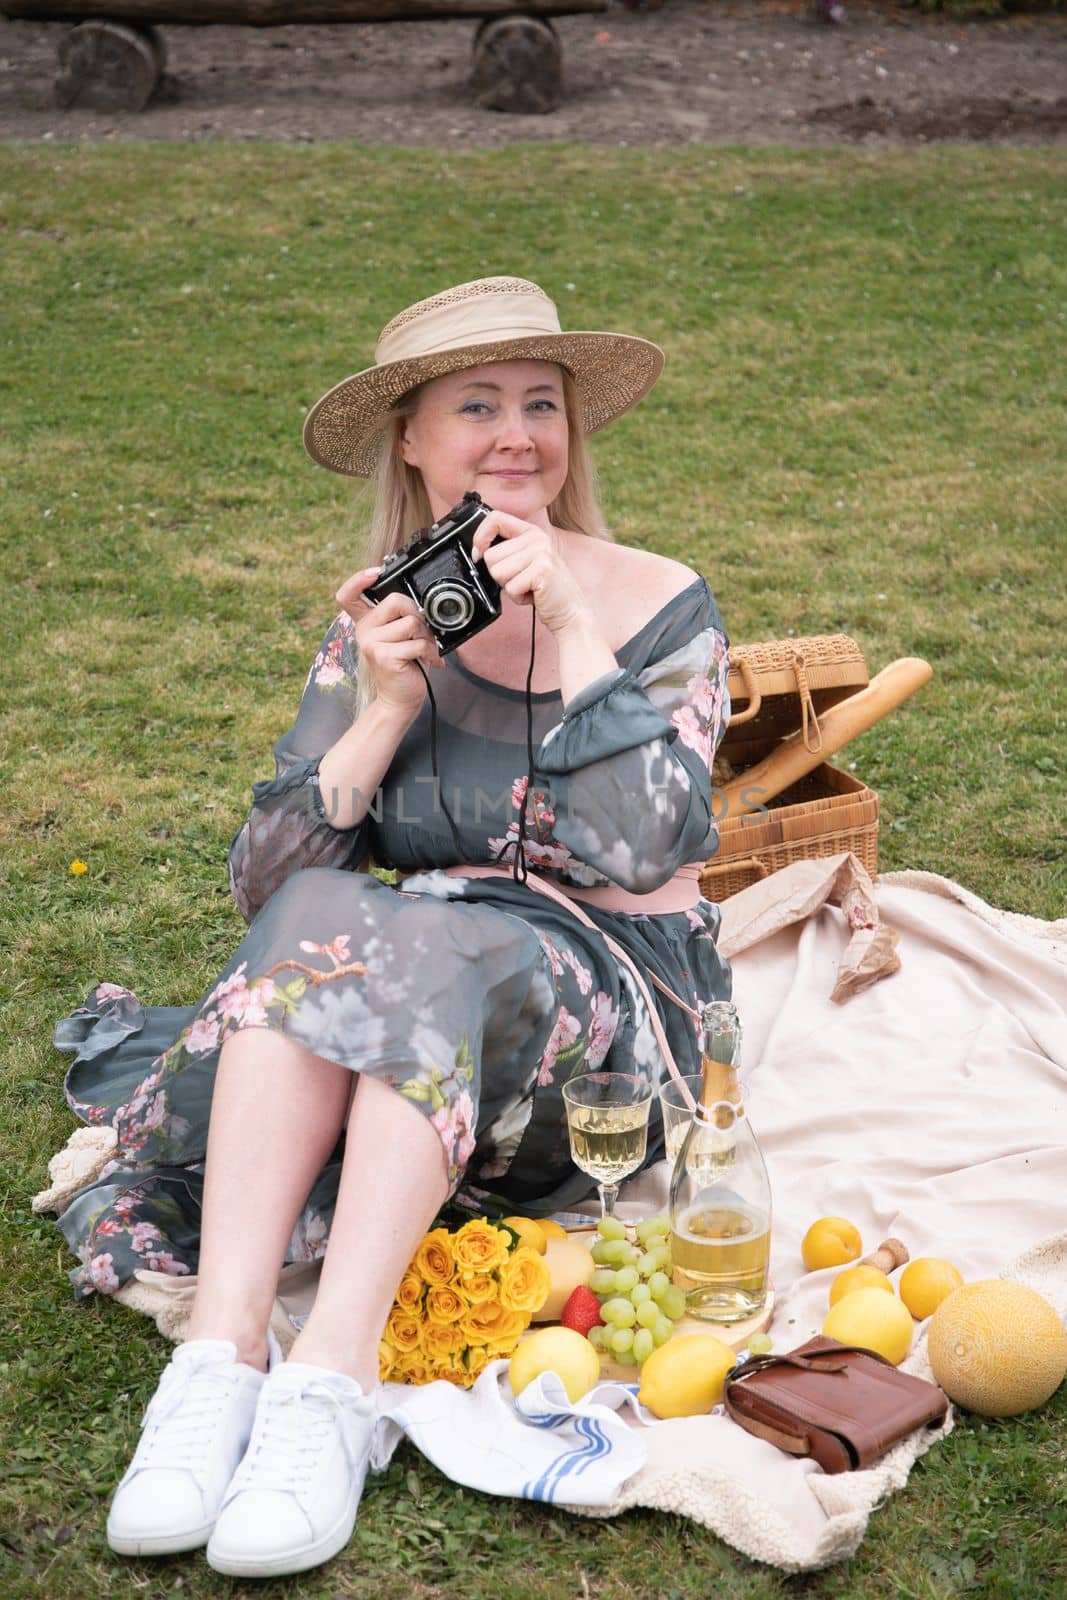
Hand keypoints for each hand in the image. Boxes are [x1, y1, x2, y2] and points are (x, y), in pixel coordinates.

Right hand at [335, 568, 440, 717]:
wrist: (400, 698)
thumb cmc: (405, 665)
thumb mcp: (400, 636)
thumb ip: (401, 617)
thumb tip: (420, 602)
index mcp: (366, 622)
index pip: (348, 595)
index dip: (358, 579)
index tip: (376, 573)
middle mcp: (364, 631)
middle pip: (396, 600)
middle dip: (418, 615)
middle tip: (422, 633)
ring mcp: (371, 643)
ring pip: (410, 622)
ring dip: (427, 637)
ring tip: (425, 650)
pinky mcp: (384, 656)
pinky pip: (417, 642)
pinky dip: (430, 651)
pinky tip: (429, 660)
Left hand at [471, 511, 591, 636]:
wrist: (570, 610)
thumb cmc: (543, 589)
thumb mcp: (525, 562)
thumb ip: (506, 552)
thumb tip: (477, 552)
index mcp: (531, 532)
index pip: (495, 518)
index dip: (480, 536)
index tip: (479, 553)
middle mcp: (537, 538)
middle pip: (491, 555)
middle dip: (500, 575)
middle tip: (521, 580)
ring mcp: (541, 553)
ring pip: (497, 572)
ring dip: (509, 587)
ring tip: (528, 587)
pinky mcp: (542, 571)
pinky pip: (510, 587)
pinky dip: (518, 597)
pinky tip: (533, 595)